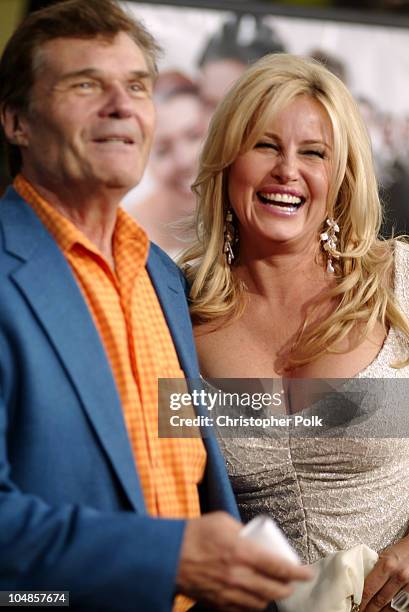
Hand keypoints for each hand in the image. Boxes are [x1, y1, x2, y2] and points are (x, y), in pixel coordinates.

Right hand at [176, 511, 312, 610]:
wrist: (168, 554)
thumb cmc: (194, 534)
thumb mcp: (223, 521)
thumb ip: (243, 530)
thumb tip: (256, 538)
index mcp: (242, 552)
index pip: (279, 567)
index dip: (298, 572)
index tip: (307, 572)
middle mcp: (238, 576)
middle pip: (274, 590)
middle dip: (288, 588)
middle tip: (292, 582)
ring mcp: (228, 593)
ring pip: (259, 603)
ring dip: (270, 598)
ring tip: (274, 590)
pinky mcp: (217, 603)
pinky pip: (242, 610)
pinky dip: (252, 606)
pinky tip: (253, 598)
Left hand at [360, 536, 408, 610]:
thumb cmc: (399, 550)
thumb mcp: (384, 555)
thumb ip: (375, 568)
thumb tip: (361, 583)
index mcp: (386, 565)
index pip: (369, 588)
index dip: (361, 600)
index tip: (355, 606)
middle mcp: (398, 576)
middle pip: (380, 600)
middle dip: (369, 609)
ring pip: (392, 606)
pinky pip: (403, 606)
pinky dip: (394, 610)